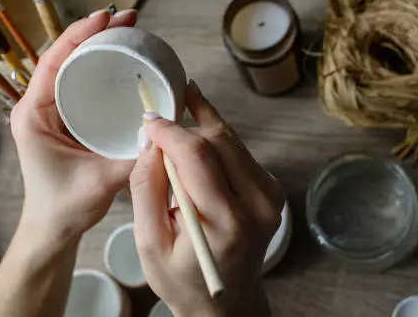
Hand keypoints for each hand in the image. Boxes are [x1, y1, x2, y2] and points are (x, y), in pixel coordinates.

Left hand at [10, 9, 137, 247]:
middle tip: (128, 18)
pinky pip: (83, 82)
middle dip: (94, 32)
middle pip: (64, 56)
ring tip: (128, 30)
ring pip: (74, 66)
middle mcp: (40, 106)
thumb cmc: (65, 206)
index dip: (78, 36)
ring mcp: (54, 110)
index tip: (105, 18)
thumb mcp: (100, 182)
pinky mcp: (69, 117)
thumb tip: (162, 132)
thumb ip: (131, 159)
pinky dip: (101, 66)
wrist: (54, 225)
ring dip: (98, 45)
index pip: (54, 63)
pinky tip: (123, 60)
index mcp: (34, 115)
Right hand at [130, 81, 284, 316]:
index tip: (148, 119)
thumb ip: (147, 189)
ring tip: (174, 119)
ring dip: (200, 128)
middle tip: (157, 124)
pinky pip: (239, 150)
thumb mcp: (149, 243)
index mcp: (226, 223)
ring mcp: (270, 195)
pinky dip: (214, 139)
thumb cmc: (182, 278)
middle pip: (218, 140)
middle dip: (184, 128)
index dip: (170, 131)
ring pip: (230, 139)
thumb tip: (150, 142)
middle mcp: (257, 204)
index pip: (198, 156)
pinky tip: (196, 131)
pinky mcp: (271, 188)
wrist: (226, 300)